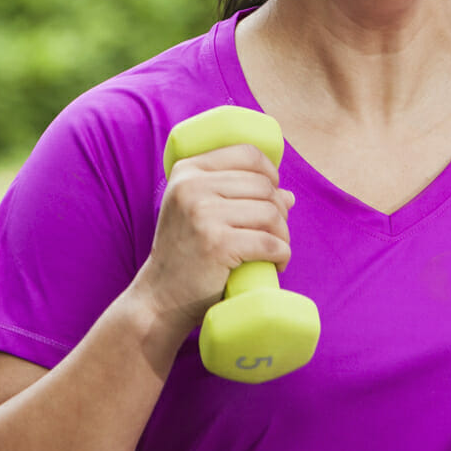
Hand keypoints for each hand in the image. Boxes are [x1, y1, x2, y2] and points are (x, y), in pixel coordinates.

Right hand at [132, 143, 294, 329]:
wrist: (161, 296)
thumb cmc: (185, 254)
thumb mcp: (198, 212)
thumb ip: (237, 196)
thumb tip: (289, 195)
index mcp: (187, 171)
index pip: (247, 154)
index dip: (270, 173)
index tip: (273, 197)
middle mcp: (192, 187)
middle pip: (263, 186)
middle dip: (280, 212)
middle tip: (275, 234)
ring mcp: (203, 214)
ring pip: (270, 213)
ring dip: (282, 235)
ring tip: (275, 251)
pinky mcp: (217, 244)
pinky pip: (269, 243)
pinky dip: (281, 254)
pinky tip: (276, 264)